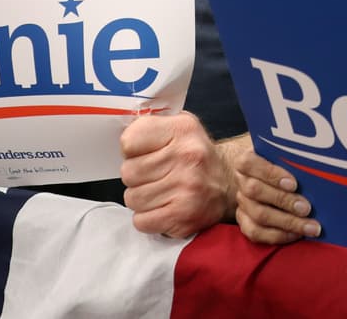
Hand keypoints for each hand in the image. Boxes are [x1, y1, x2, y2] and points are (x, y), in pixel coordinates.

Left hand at [120, 113, 238, 237]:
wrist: (228, 184)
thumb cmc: (195, 156)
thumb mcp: (180, 127)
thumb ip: (151, 127)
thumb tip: (118, 138)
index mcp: (182, 129)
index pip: (129, 142)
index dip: (132, 151)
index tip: (144, 153)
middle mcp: (187, 157)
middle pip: (128, 172)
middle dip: (136, 177)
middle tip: (155, 176)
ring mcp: (187, 189)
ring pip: (132, 199)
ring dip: (142, 198)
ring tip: (161, 192)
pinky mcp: (184, 217)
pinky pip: (141, 221)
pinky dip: (148, 218)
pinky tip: (163, 207)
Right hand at [233, 148, 319, 244]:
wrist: (263, 177)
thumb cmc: (279, 164)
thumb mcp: (282, 155)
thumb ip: (291, 160)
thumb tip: (314, 169)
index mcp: (246, 161)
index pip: (250, 163)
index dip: (271, 174)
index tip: (293, 183)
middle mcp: (242, 182)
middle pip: (255, 191)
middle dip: (284, 201)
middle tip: (307, 208)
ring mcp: (242, 203)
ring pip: (258, 215)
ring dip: (287, 222)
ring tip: (309, 227)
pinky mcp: (245, 222)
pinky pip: (257, 233)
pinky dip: (279, 235)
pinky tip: (297, 234)